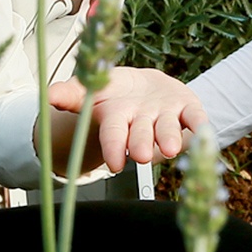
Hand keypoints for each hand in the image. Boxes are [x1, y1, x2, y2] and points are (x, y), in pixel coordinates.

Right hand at [47, 67, 208, 173]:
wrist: (146, 88)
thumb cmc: (114, 93)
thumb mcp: (89, 90)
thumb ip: (69, 94)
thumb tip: (47, 96)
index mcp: (117, 119)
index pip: (113, 136)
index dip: (114, 148)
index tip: (116, 163)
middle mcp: (143, 123)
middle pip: (142, 135)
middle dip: (143, 144)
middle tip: (144, 156)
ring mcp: (166, 116)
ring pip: (167, 128)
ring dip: (169, 138)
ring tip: (172, 149)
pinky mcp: (186, 109)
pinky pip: (194, 117)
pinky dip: (199, 123)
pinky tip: (204, 129)